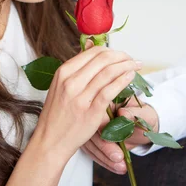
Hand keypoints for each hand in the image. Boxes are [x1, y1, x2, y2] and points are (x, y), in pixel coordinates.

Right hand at [32, 45, 140, 162]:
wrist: (50, 140)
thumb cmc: (57, 114)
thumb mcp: (61, 85)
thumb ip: (77, 68)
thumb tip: (90, 44)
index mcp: (64, 72)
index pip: (93, 52)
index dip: (112, 51)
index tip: (121, 55)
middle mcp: (71, 82)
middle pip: (103, 59)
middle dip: (122, 57)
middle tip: (132, 60)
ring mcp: (80, 97)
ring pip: (109, 72)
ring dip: (126, 66)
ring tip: (136, 66)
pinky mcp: (91, 111)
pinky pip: (110, 91)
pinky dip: (123, 80)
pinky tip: (130, 77)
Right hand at [81, 97, 158, 173]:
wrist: (144, 127)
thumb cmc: (144, 116)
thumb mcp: (144, 114)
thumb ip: (134, 113)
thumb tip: (124, 113)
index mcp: (106, 101)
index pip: (98, 113)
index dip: (103, 127)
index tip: (111, 139)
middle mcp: (95, 113)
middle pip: (91, 131)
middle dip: (104, 147)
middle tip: (118, 157)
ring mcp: (91, 127)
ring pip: (90, 144)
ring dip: (104, 157)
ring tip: (120, 167)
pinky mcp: (93, 140)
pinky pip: (93, 152)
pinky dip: (104, 161)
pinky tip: (115, 167)